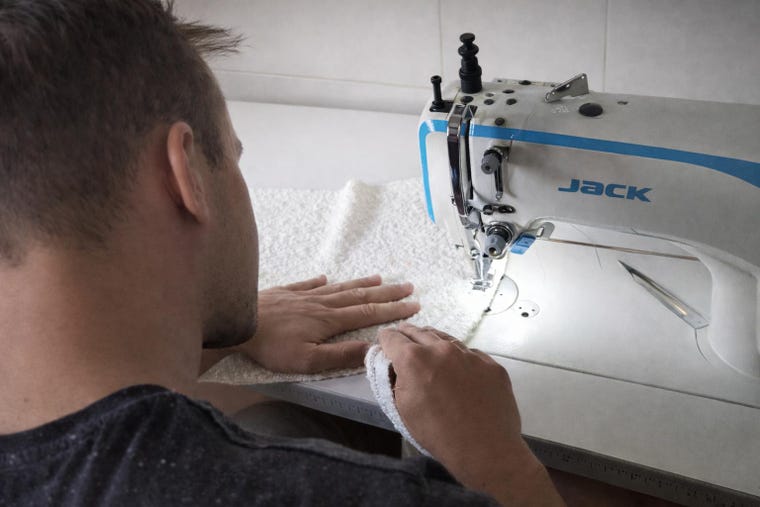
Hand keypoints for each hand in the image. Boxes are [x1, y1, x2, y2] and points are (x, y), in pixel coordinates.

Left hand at [239, 274, 419, 372]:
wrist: (237, 323)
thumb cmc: (271, 346)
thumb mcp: (307, 360)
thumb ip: (340, 355)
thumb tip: (373, 349)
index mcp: (328, 320)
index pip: (368, 313)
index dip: (392, 310)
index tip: (414, 305)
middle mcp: (320, 303)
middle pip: (358, 296)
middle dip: (385, 292)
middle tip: (408, 286)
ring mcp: (302, 295)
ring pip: (337, 287)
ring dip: (360, 283)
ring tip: (378, 278)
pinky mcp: (284, 293)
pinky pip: (307, 284)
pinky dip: (319, 281)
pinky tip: (325, 277)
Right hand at [379, 323, 563, 506]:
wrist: (486, 449)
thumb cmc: (438, 434)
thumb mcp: (403, 409)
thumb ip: (396, 381)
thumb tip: (396, 367)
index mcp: (414, 360)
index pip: (392, 338)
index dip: (385, 339)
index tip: (384, 341)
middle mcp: (441, 349)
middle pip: (418, 332)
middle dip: (407, 334)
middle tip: (402, 337)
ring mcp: (469, 354)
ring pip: (445, 339)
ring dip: (433, 342)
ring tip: (428, 348)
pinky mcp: (491, 364)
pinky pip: (469, 354)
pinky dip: (458, 358)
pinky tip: (458, 370)